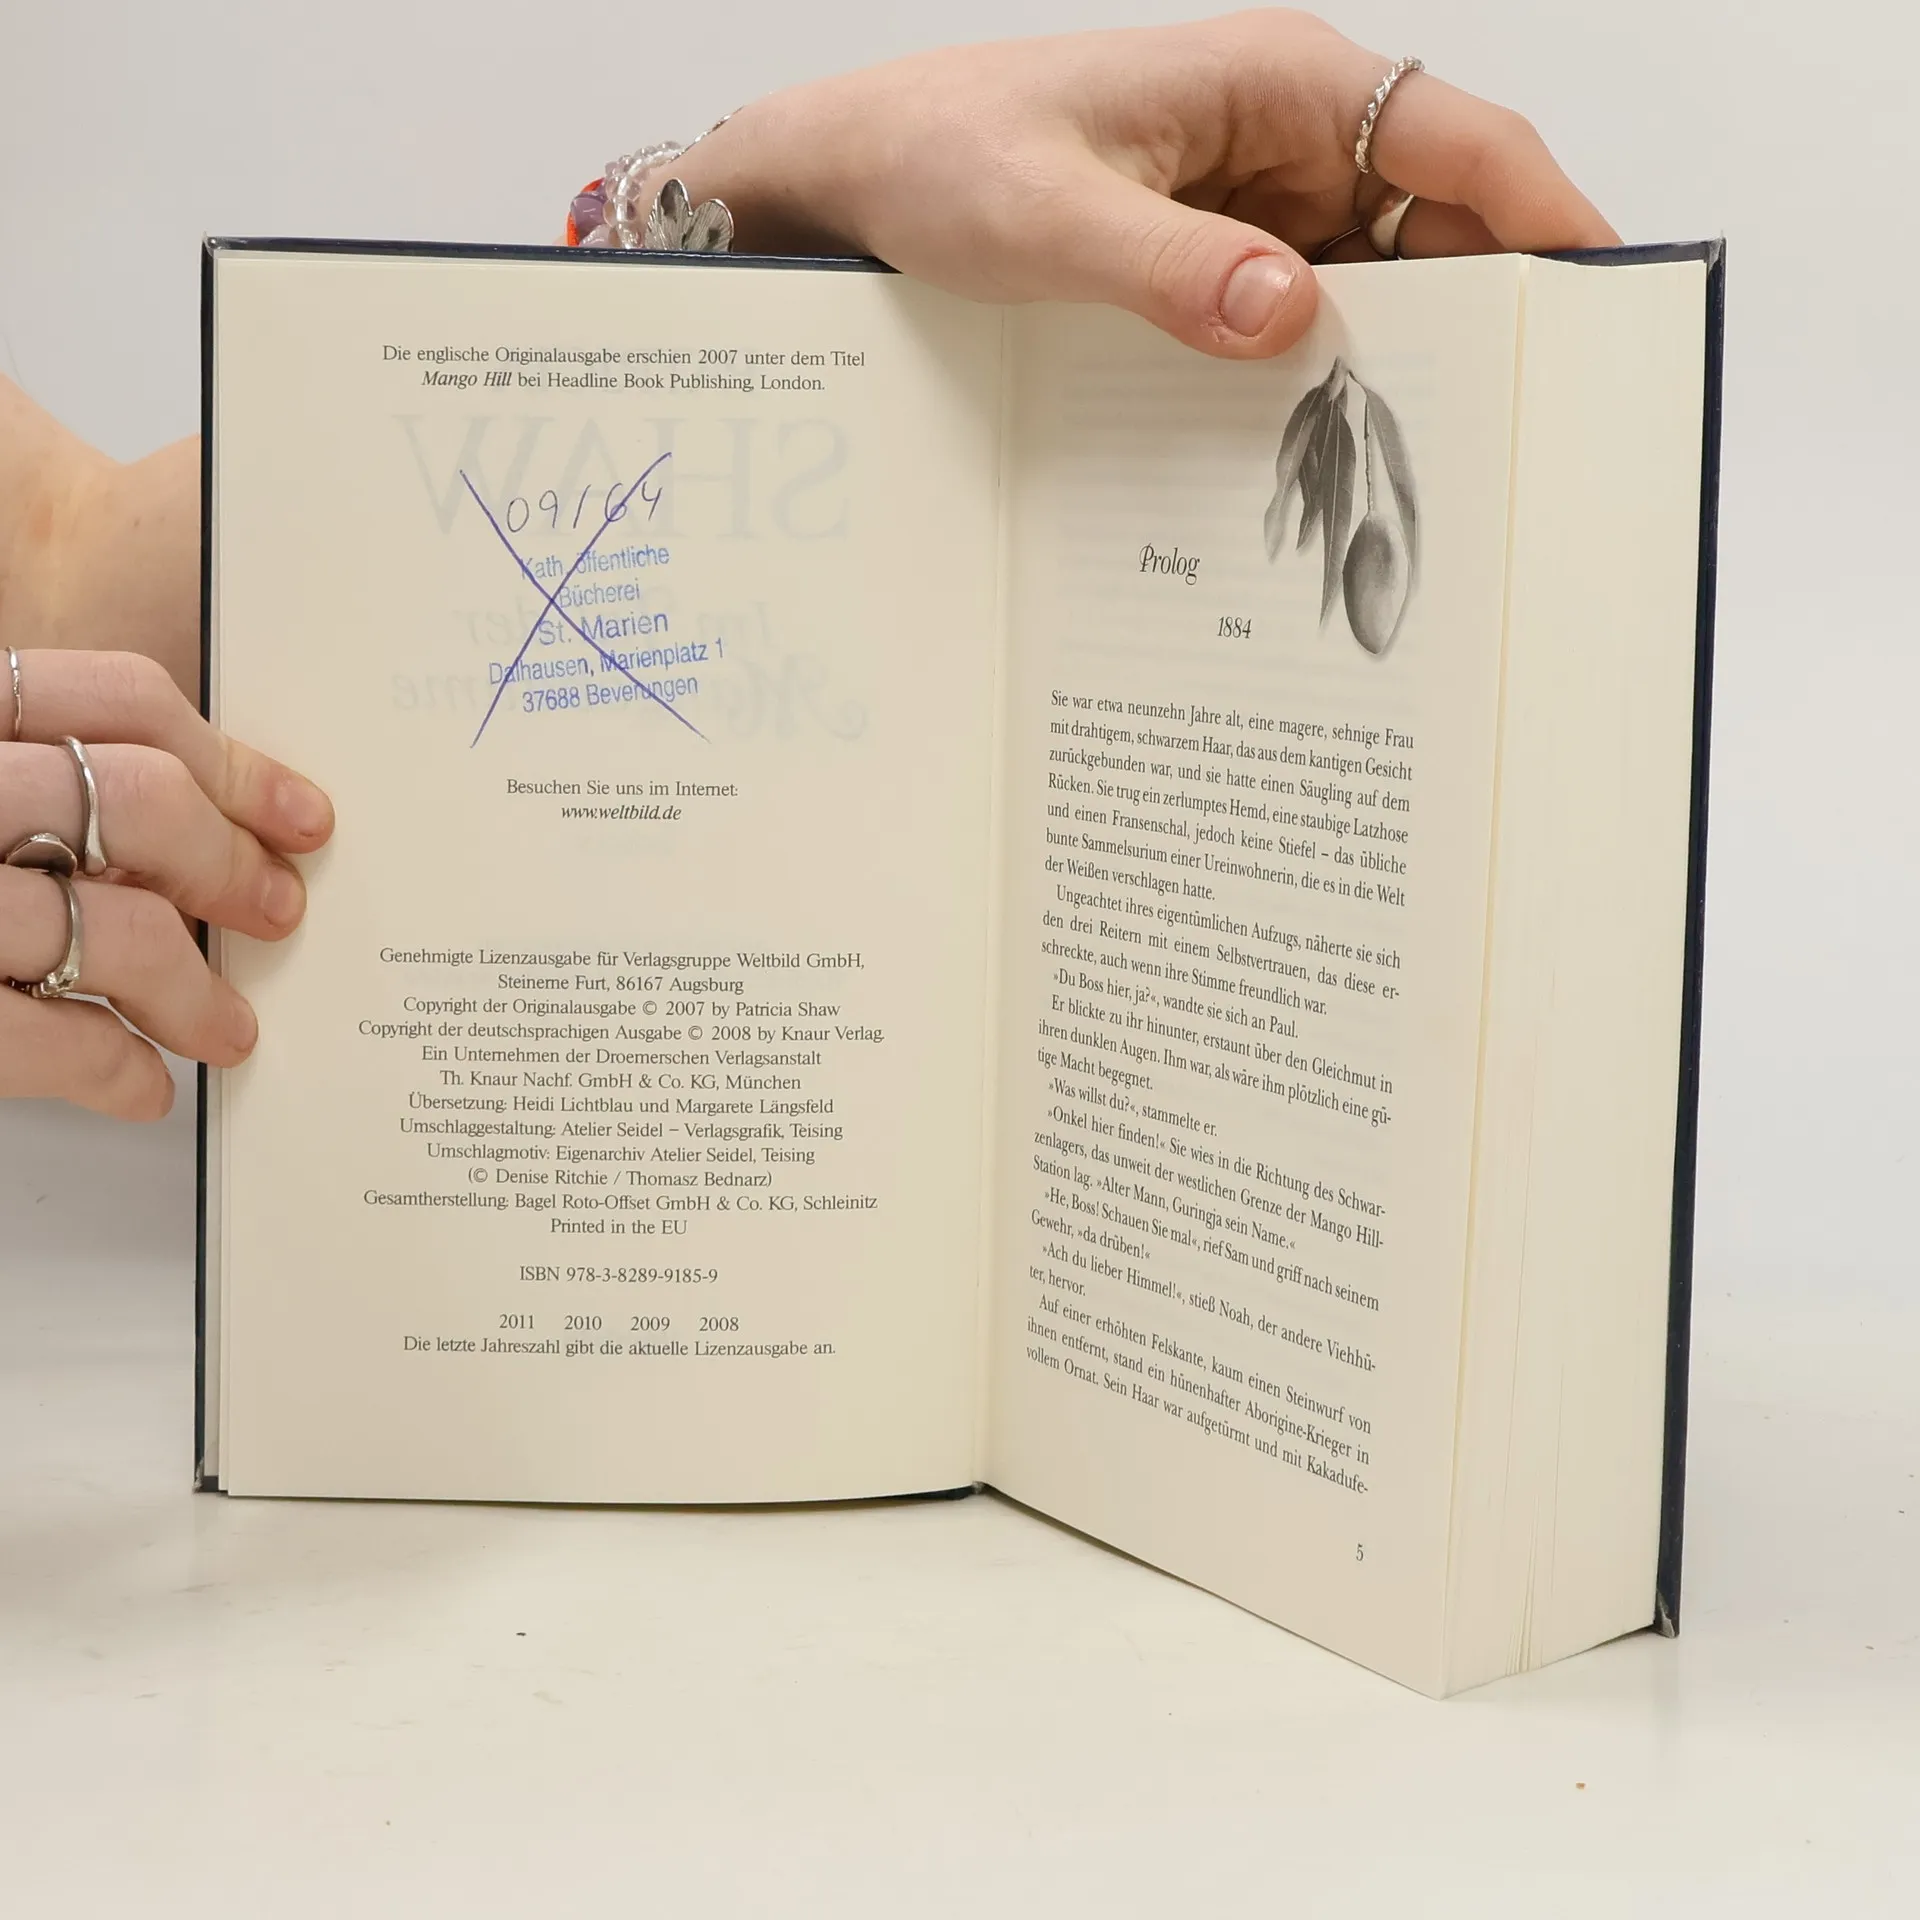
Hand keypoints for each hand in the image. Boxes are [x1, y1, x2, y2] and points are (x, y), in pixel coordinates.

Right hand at [0, 651, 332, 1118]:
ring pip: (111, 925)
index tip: (297, 812)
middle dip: (230, 864)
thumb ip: (20, 780)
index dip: (229, 758)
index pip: (112, 699)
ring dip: (195, 990)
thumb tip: (186, 824)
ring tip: (227, 1026)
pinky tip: (138, 1085)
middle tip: (276, 911)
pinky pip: (41, 1035)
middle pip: (134, 800)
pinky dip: (113, 1068)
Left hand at [677, 8, 1617, 357]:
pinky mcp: (1218, 256)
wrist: (855, 179)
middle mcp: (1284, 133)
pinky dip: (1322, 371)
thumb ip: (1165, 268)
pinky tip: (1321, 441)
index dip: (1546, 216)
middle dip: (1483, 311)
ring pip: (1378, 277)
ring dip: (1399, 357)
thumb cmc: (938, 158)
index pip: (1458, 139)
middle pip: (1438, 219)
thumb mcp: (1044, 220)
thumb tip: (1287, 314)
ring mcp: (1256, 198)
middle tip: (1510, 427)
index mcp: (1272, 81)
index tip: (1596, 304)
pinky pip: (1305, 313)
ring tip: (1426, 458)